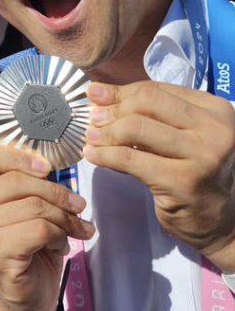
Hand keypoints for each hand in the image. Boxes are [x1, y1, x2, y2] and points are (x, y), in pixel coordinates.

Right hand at [0, 144, 93, 310]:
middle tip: (79, 207)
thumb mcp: (30, 210)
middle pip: (22, 181)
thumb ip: (33, 186)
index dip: (20, 156)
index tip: (48, 169)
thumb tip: (52, 166)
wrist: (28, 301)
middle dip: (58, 194)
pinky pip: (40, 229)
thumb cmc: (31, 250)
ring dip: (65, 219)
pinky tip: (60, 247)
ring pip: (35, 206)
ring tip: (73, 231)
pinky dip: (60, 236)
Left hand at [85, 81, 234, 269]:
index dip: (120, 91)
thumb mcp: (181, 134)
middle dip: (111, 109)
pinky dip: (105, 155)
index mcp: (214, 109)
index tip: (95, 94)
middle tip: (91, 118)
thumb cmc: (193, 170)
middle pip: (145, 103)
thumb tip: (100, 94)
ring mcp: (202, 156)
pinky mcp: (183, 181)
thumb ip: (149, 114)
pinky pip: (130, 159)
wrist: (220, 220)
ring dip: (105, 132)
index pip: (156, 89)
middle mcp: (214, 129)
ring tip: (91, 137)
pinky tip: (92, 155)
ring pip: (136, 128)